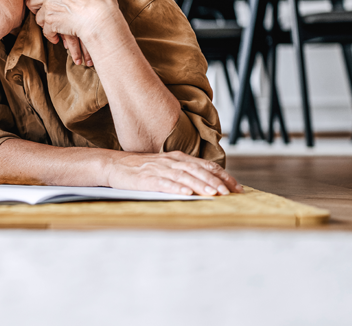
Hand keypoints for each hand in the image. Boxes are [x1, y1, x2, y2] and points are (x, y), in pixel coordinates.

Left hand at [27, 0, 128, 50]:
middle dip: (33, 7)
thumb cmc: (102, 4)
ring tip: (52, 27)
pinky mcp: (50, 22)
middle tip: (41, 13)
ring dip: (44, 23)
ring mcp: (49, 8)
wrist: (99, 19)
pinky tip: (57, 38)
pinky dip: (50, 35)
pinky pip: (45, 31)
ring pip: (37, 17)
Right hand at [104, 151, 241, 195]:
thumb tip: (209, 183)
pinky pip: (164, 183)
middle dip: (215, 181)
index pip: (206, 165)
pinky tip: (185, 194)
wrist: (115, 165)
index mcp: (178, 158)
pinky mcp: (146, 179)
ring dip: (200, 185)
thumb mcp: (167, 167)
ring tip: (213, 194)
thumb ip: (185, 172)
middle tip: (229, 193)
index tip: (237, 187)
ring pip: (184, 177)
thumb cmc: (142, 169)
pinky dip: (176, 188)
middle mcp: (171, 162)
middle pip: (198, 170)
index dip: (223, 176)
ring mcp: (159, 169)